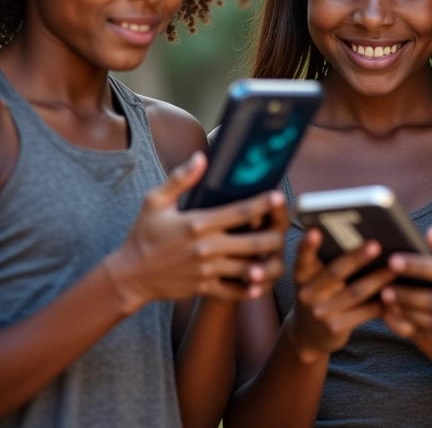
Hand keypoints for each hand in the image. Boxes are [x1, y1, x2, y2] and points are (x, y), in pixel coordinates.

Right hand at [104, 152, 288, 311]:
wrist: (130, 275)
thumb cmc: (143, 235)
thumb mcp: (155, 202)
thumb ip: (180, 179)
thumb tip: (201, 157)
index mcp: (198, 223)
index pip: (240, 212)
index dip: (264, 203)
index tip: (279, 196)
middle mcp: (206, 247)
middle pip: (254, 242)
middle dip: (275, 235)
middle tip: (285, 227)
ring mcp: (207, 270)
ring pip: (249, 268)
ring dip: (267, 261)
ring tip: (278, 252)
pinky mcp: (204, 288)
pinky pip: (234, 291)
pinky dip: (250, 288)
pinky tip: (260, 280)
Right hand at [285, 228, 395, 363]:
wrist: (309, 335)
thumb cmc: (319, 294)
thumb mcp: (313, 279)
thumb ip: (325, 261)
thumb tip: (359, 236)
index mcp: (301, 275)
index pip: (303, 257)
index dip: (307, 245)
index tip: (315, 231)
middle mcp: (307, 294)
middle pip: (335, 272)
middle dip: (357, 257)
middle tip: (375, 244)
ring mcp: (321, 313)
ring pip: (355, 292)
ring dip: (378, 279)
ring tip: (395, 268)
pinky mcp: (336, 328)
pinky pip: (364, 312)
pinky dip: (382, 302)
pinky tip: (397, 293)